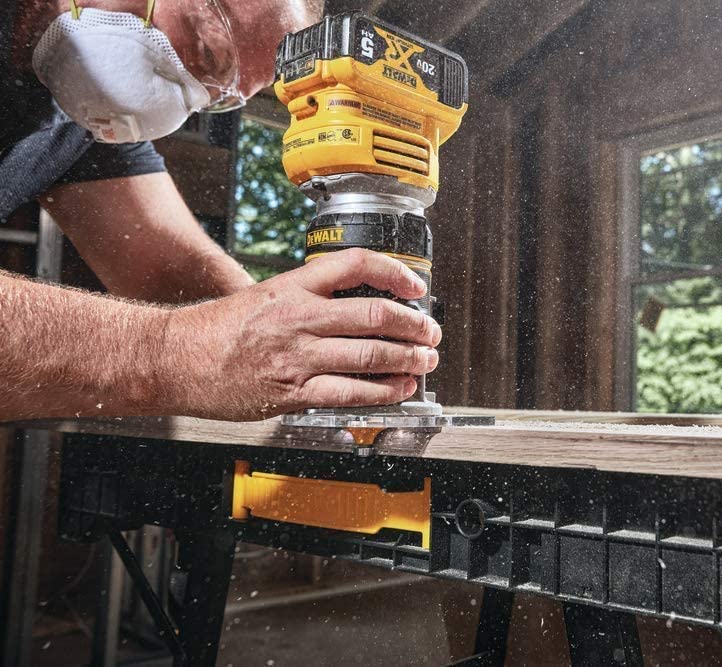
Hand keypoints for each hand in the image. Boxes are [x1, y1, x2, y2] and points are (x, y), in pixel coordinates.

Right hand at [159, 249, 440, 420]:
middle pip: (375, 314)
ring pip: (371, 355)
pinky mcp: (293, 393)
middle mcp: (299, 318)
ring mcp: (298, 357)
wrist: (173, 359)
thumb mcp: (263, 295)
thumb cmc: (214, 329)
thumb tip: (349, 303)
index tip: (415, 286)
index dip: (395, 272)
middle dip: (414, 325)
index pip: (355, 265)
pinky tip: (399, 388)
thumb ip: (305, 297)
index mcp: (293, 287)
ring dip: (408, 359)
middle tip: (430, 332)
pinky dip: (383, 392)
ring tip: (425, 361)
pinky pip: (350, 393)